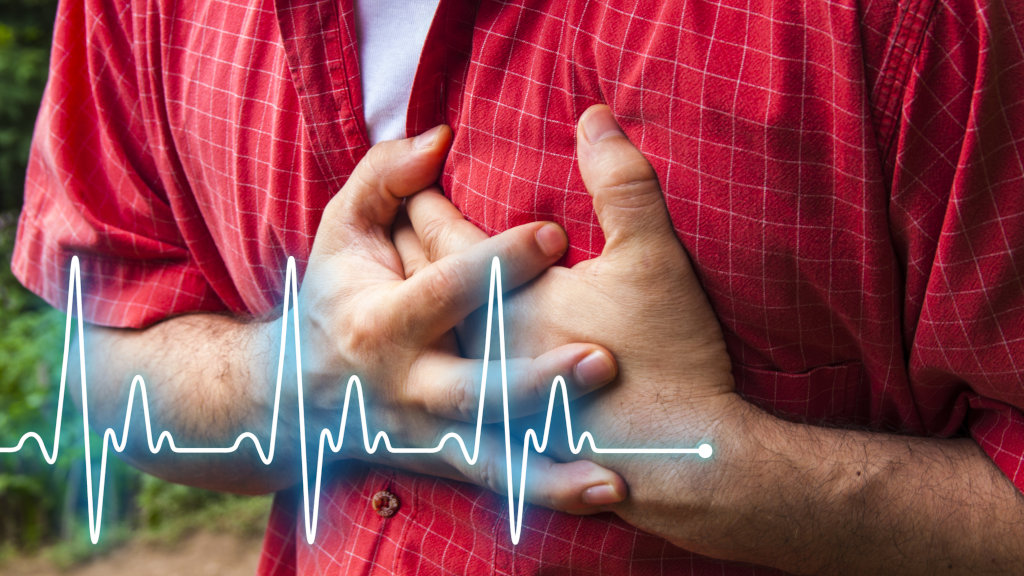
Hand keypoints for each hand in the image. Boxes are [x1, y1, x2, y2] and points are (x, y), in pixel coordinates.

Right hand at [284, 125, 627, 513]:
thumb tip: (440, 135)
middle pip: (469, 389)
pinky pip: (495, 481)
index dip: (495, 262)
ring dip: (548, 465)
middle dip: (532, 380)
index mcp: (379, 322)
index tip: (557, 234)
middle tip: (601, 361)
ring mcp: (422, 433)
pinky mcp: (440, 460)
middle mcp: (402, 387)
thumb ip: (385, 176)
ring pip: (487, 455)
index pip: (443, 289)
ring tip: (609, 474)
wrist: (287, 399)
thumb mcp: (340, 230)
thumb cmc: (329, 298)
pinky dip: (544, 491)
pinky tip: (602, 491)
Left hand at [403, 105, 744, 552]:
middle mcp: (473, 351)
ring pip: (420, 341)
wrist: (689, 466)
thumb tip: (593, 119)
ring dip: (409, 306)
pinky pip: (444, 393)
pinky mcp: (494, 438)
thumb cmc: (672, 361)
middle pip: (418, 284)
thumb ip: (623, 185)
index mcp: (499, 303)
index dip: (427, 200)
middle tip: (395, 217)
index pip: (443, 234)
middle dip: (401, 245)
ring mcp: (477, 401)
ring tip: (396, 281)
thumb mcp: (654, 261)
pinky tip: (433, 360)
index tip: (422, 175)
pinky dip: (430, 367)